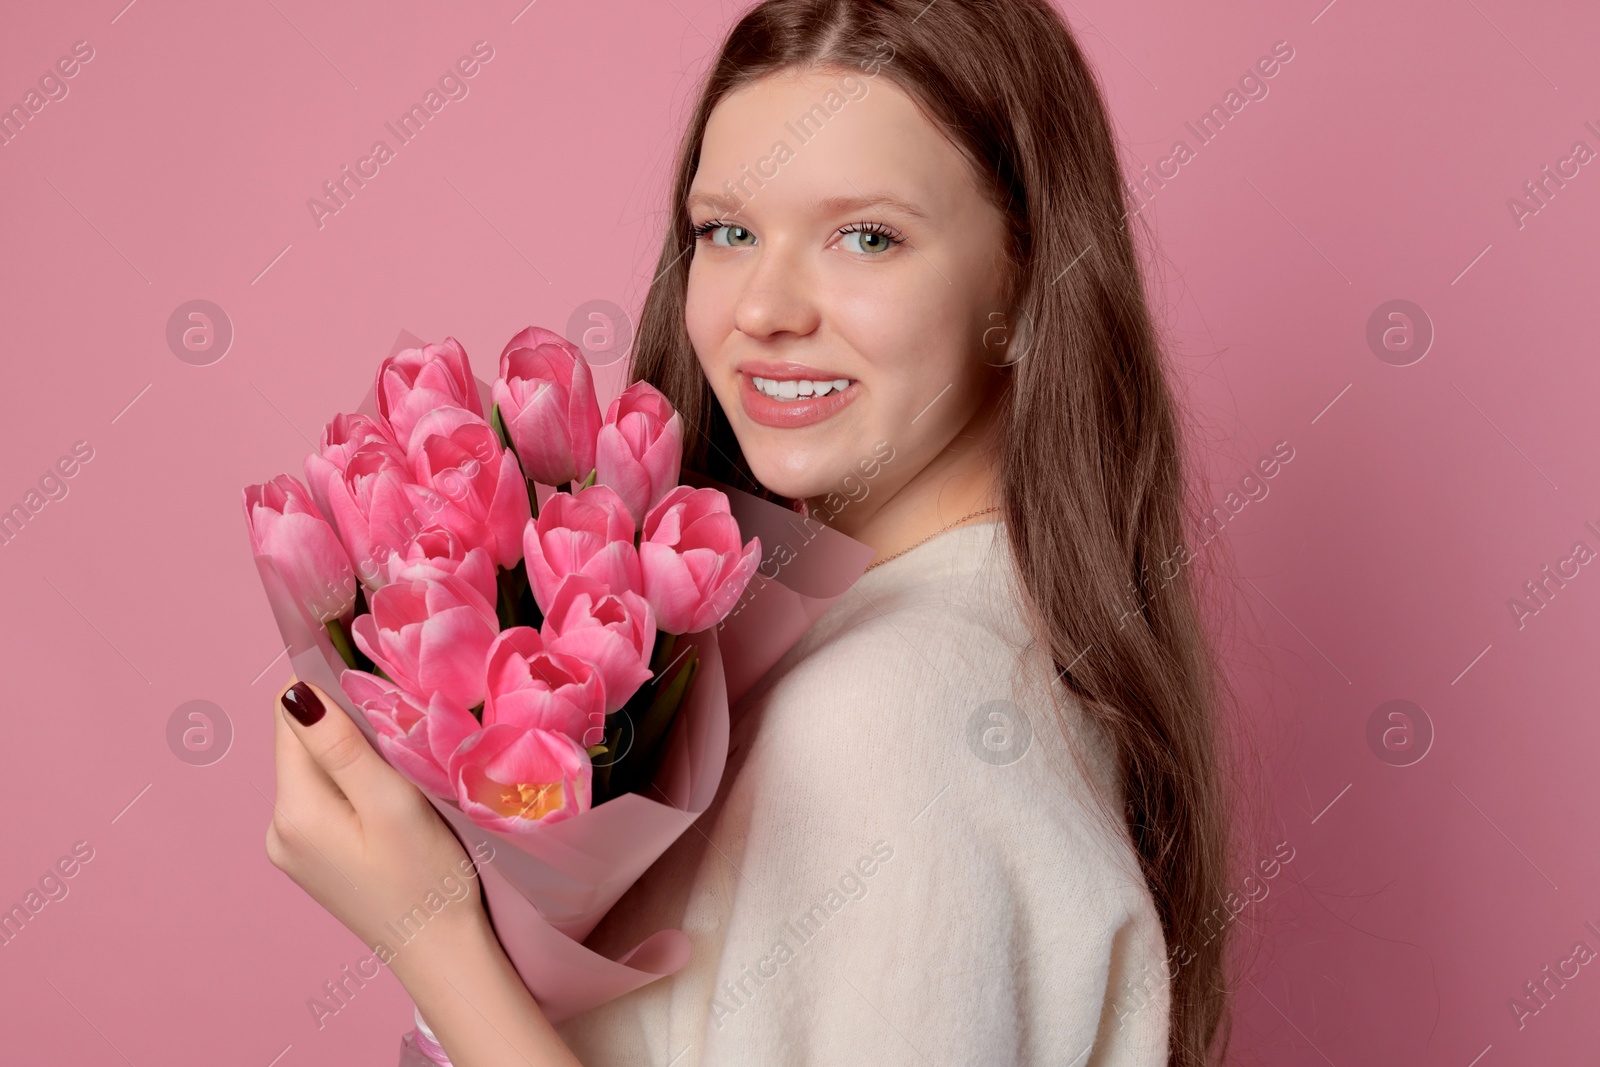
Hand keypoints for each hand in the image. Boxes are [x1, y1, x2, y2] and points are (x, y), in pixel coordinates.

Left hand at [266, 676, 489, 973]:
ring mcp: (291, 848)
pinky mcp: (312, 860)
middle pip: (299, 744)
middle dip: (344, 728)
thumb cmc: (426, 879)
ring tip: (400, 776)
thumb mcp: (390, 804)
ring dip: (352, 759)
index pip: (288, 717)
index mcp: (293, 810)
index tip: (380, 697)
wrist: (440, 953)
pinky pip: (323, 800)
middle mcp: (278, 829)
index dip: (330, 693)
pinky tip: (388, 806)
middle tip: (402, 741)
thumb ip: (341, 748)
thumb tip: (293, 693)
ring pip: (315, 771)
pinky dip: (353, 788)